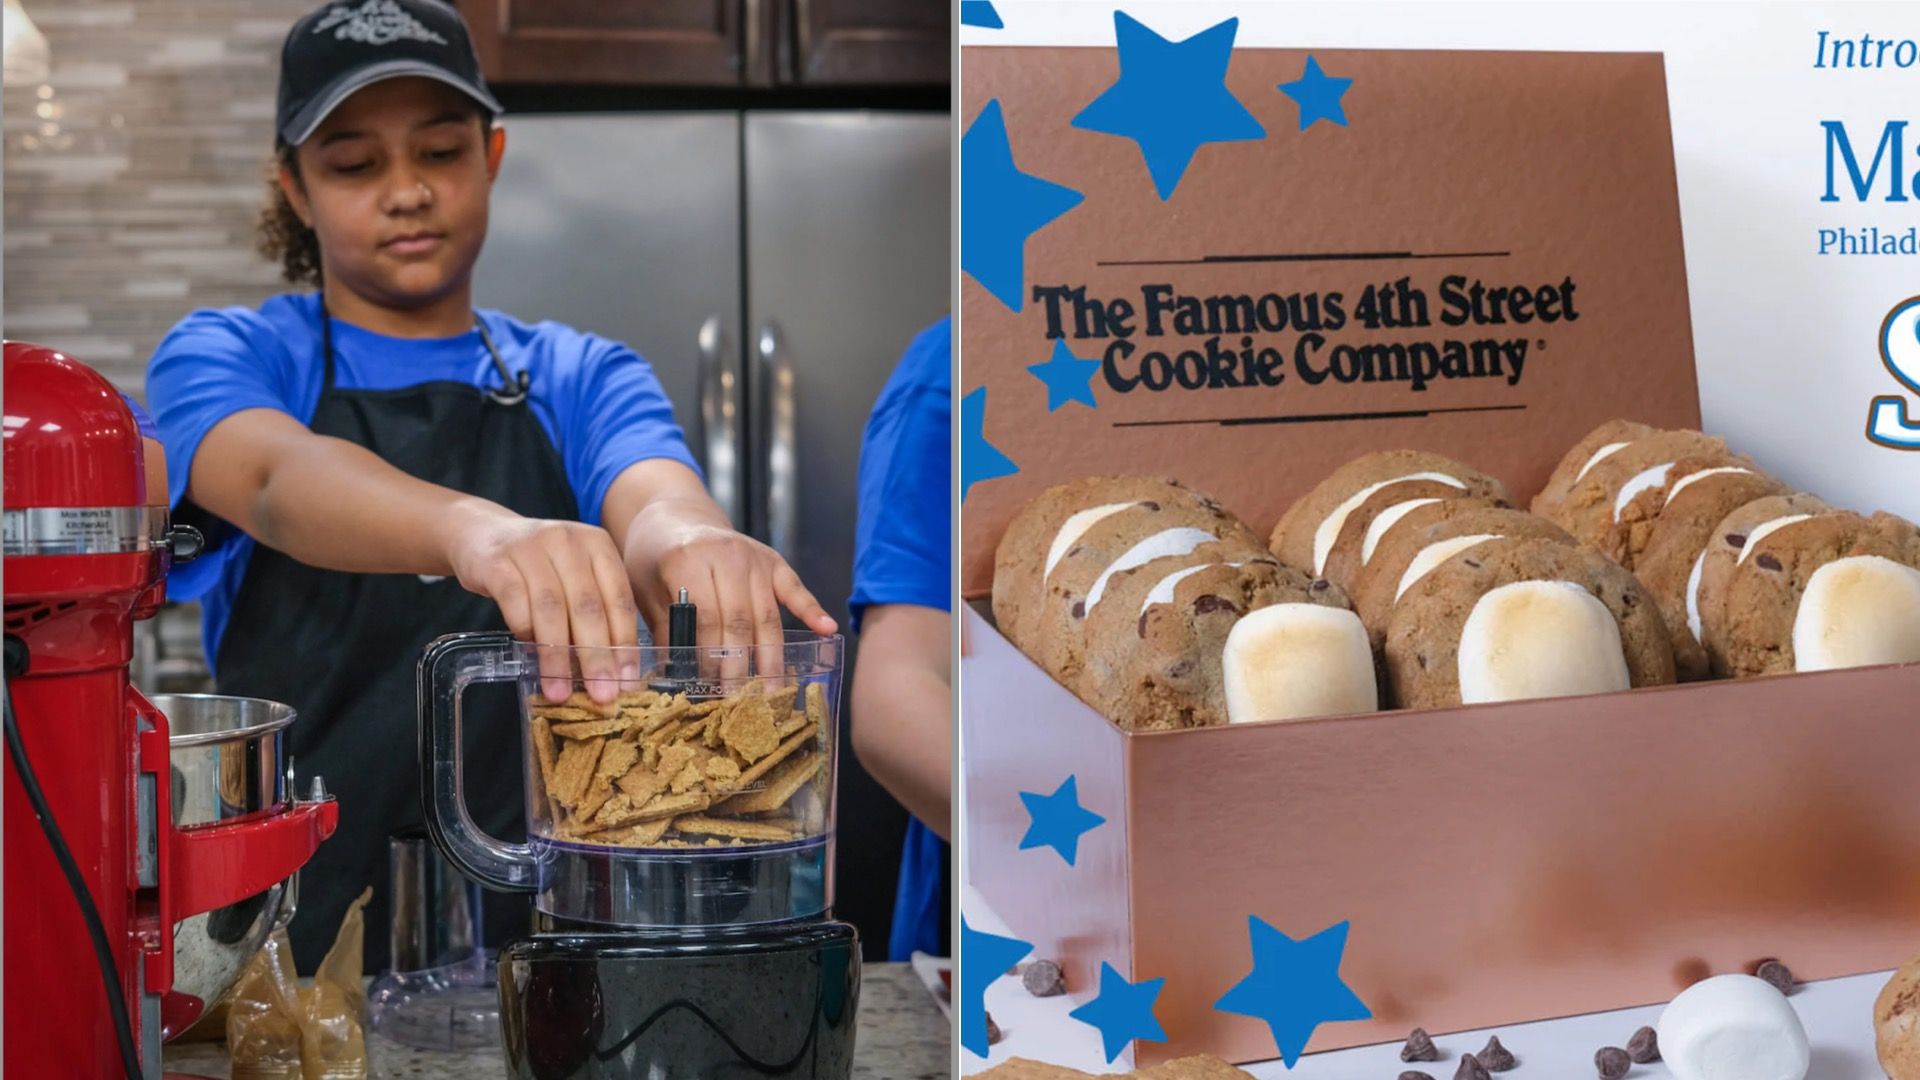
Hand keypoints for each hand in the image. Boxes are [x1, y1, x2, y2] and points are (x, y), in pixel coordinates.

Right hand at [441, 499, 638, 701]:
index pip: (619, 599)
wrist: (484, 534)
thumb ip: (594, 610)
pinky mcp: (498, 561)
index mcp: (598, 545)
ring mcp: (532, 547)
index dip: (625, 644)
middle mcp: (569, 541)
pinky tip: (531, 659)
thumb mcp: (574, 575)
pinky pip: (516, 603)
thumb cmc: (539, 565)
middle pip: (589, 607)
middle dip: (596, 657)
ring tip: (560, 691)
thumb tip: (612, 672)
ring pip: (552, 610)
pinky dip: (526, 633)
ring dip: (558, 657)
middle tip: (601, 694)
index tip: (627, 681)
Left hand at [622, 497, 836, 675]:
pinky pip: (794, 588)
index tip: (710, 687)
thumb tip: (674, 678)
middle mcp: (727, 555)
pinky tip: (827, 630)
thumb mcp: (645, 590)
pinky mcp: (772, 560)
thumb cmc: (654, 557)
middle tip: (741, 701)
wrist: (673, 516)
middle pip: (741, 620)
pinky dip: (812, 609)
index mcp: (688, 560)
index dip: (710, 656)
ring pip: (767, 614)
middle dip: (741, 665)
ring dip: (771, 656)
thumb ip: (663, 629)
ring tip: (772, 690)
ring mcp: (753, 557)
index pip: (707, 617)